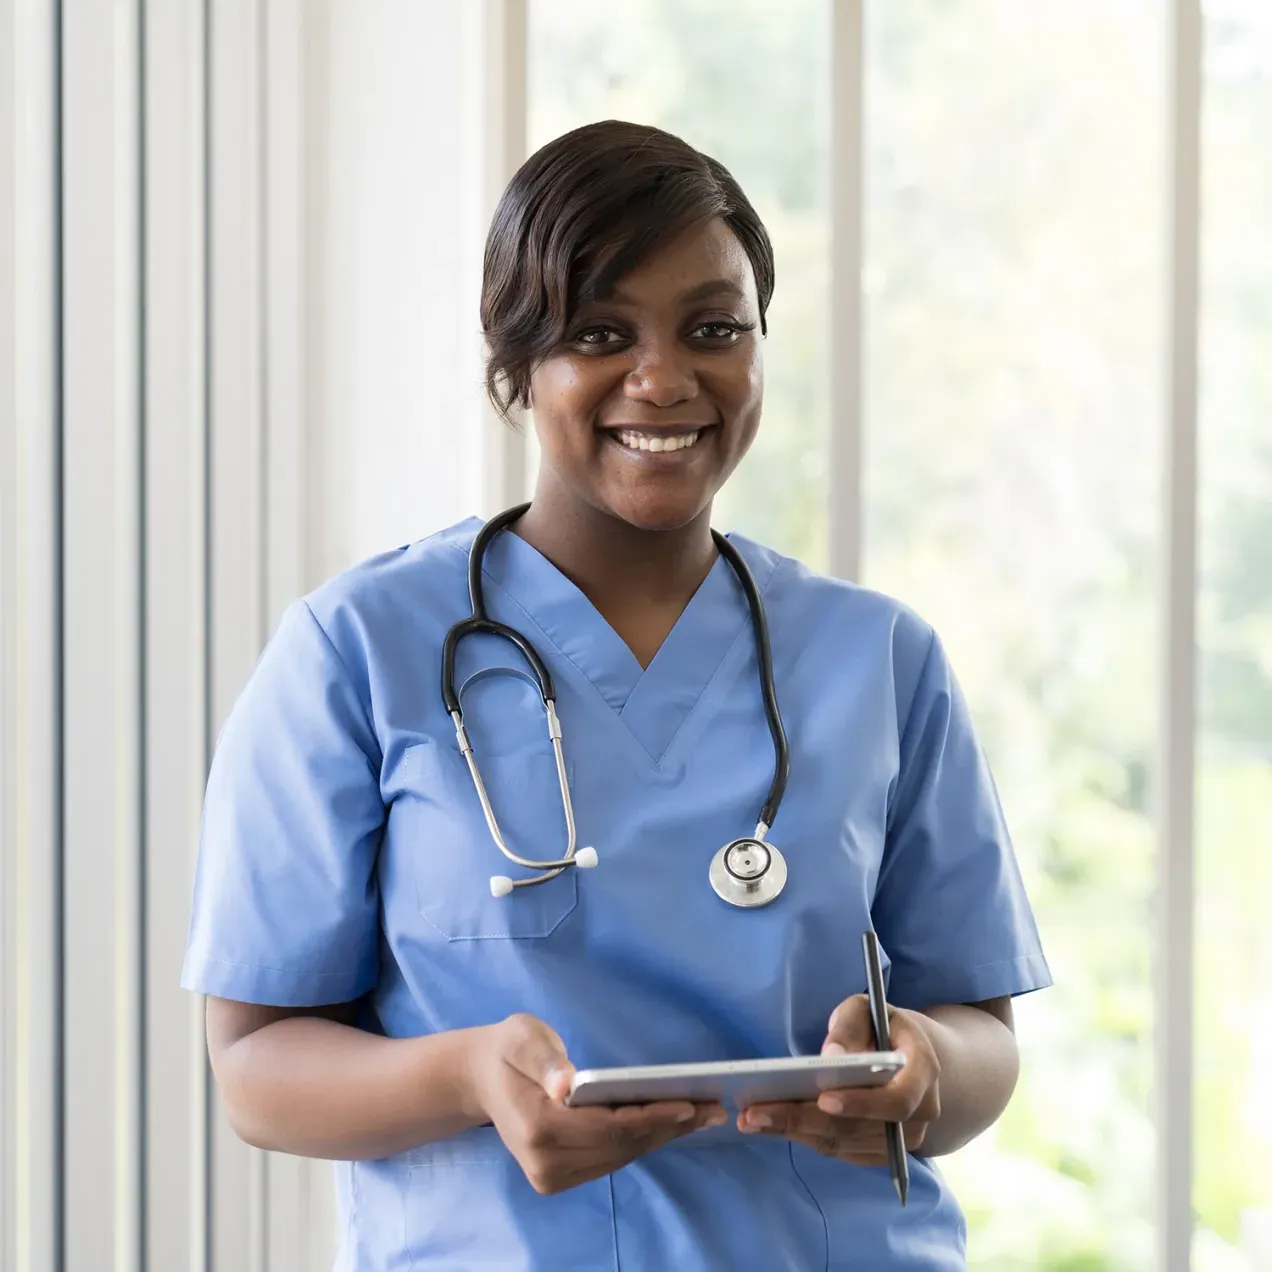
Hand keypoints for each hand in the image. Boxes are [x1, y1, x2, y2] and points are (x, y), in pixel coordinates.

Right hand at [469, 1014, 725, 1194]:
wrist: (482, 1079)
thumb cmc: (508, 1049)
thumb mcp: (522, 1039)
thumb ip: (544, 1061)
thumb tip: (566, 1086)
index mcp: (535, 1126)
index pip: (605, 1127)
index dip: (649, 1117)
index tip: (688, 1104)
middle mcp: (544, 1162)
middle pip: (619, 1146)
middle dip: (668, 1126)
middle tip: (712, 1106)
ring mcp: (551, 1176)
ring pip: (620, 1156)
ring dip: (662, 1136)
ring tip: (702, 1114)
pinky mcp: (559, 1178)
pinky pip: (611, 1159)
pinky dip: (643, 1141)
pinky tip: (670, 1123)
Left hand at [737, 995, 940, 1163]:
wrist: (911, 1057)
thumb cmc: (883, 1027)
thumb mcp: (869, 1008)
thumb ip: (850, 1025)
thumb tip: (830, 1056)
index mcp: (923, 1072)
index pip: (898, 1100)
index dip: (861, 1103)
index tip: (823, 1098)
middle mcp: (919, 1115)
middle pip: (859, 1128)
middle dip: (804, 1120)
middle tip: (757, 1113)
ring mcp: (900, 1140)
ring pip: (844, 1143)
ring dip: (794, 1132)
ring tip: (750, 1119)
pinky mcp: (878, 1151)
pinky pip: (838, 1150)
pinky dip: (802, 1138)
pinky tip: (768, 1125)